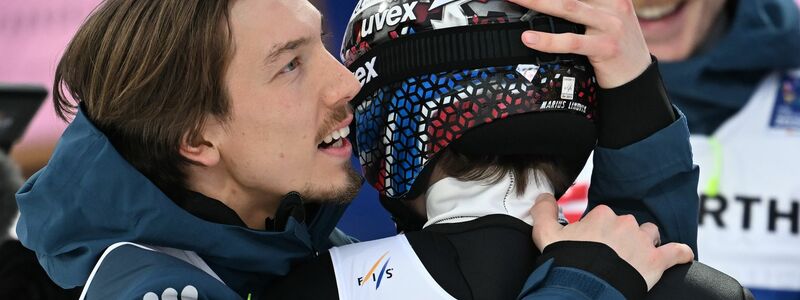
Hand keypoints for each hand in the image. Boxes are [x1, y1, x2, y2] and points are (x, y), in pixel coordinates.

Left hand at [509, 0, 651, 88]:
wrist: (637, 78)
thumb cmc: (615, 46)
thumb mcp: (606, 18)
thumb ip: (584, 7)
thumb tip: (546, 6)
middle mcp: (613, 4)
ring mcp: (611, 25)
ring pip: (568, 7)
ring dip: (537, 2)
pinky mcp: (606, 47)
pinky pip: (572, 41)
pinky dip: (547, 40)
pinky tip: (529, 38)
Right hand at [531, 193, 693, 289]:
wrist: (583, 287)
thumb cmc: (565, 261)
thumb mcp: (546, 234)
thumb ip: (544, 211)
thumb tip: (543, 196)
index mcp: (602, 215)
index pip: (605, 217)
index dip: (599, 232)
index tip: (592, 246)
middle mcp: (625, 223)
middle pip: (628, 225)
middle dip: (621, 238)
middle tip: (609, 257)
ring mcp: (643, 242)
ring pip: (651, 235)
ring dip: (646, 243)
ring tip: (635, 259)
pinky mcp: (657, 261)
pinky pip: (677, 252)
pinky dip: (680, 254)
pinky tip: (680, 257)